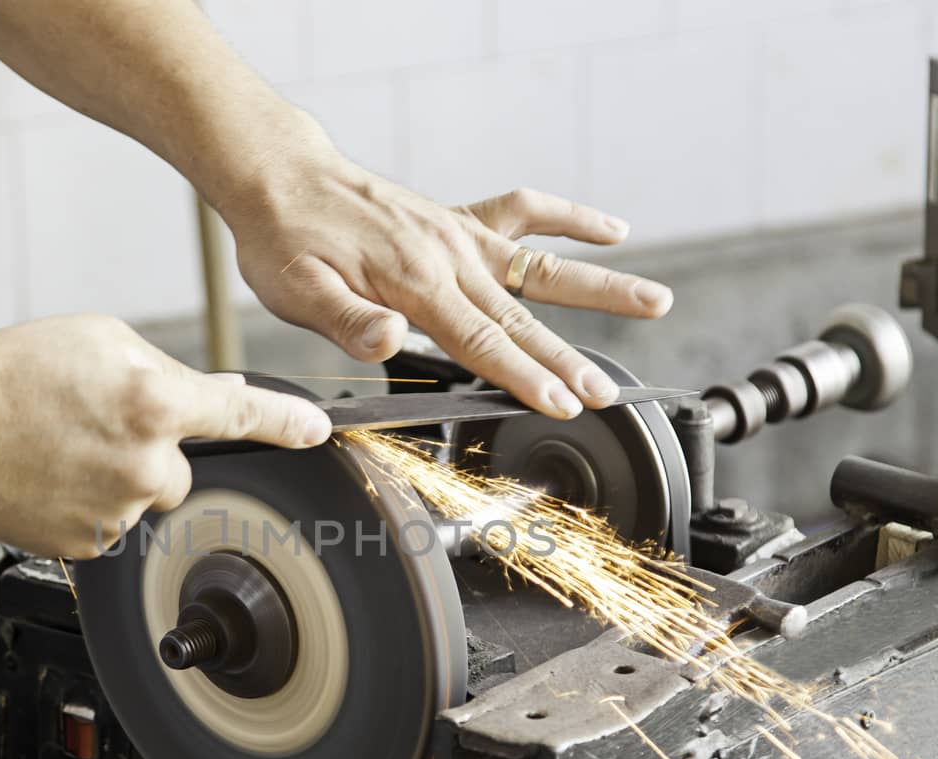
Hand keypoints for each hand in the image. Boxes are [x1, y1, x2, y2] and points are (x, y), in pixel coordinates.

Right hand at [0, 314, 330, 557]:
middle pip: (183, 470)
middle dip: (152, 454)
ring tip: (63, 450)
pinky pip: (108, 526)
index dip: (287, 423)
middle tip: (96, 429)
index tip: (316, 431)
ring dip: (118, 481)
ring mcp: (117, 511)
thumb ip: (167, 370)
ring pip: (143, 501)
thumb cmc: (14, 373)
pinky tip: (51, 477)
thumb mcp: (101, 341)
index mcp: (157, 403)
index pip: (243, 416)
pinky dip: (88, 507)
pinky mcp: (87, 545)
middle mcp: (146, 464)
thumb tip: (215, 393)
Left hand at [222, 154, 672, 419]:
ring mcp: (459, 237)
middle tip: (609, 393)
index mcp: (414, 284)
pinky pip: (525, 213)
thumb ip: (347, 320)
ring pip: (541, 267)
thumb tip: (388, 339)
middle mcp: (448, 257)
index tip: (564, 402)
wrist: (281, 178)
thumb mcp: (296, 291)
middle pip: (520, 318)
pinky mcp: (458, 222)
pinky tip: (611, 230)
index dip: (525, 377)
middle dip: (568, 360)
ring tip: (657, 301)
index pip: (481, 342)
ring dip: (600, 288)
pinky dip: (570, 218)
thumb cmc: (285, 240)